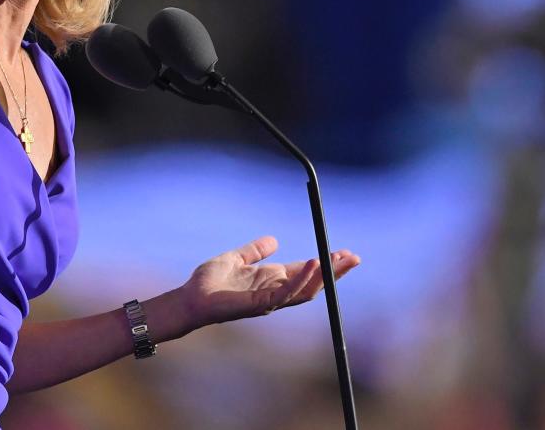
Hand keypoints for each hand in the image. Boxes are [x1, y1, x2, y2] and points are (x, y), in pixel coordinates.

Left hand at [180, 235, 359, 327]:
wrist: (191, 297)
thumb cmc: (210, 282)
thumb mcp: (236, 258)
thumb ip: (255, 250)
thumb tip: (273, 240)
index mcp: (272, 280)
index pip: (306, 272)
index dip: (325, 263)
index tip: (343, 252)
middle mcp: (275, 291)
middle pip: (313, 283)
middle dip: (334, 271)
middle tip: (353, 257)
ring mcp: (270, 300)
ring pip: (305, 290)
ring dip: (324, 275)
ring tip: (338, 259)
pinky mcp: (260, 304)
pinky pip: (286, 293)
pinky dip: (301, 279)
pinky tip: (313, 264)